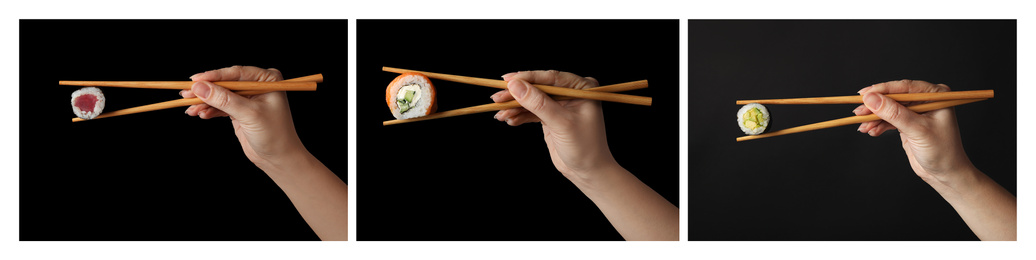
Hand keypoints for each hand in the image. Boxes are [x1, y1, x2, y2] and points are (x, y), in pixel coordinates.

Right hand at [182, 66, 304, 170]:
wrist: (279, 158)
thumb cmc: (274, 134)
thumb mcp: (249, 115)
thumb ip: (224, 100)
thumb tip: (200, 87)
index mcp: (267, 79)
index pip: (236, 73)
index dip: (214, 76)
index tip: (195, 79)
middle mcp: (257, 85)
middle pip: (225, 83)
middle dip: (206, 90)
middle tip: (186, 93)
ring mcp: (247, 97)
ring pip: (220, 95)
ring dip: (204, 102)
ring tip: (191, 109)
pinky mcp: (239, 110)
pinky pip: (220, 106)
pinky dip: (209, 110)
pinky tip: (200, 114)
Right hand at [492, 70, 617, 182]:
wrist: (588, 171)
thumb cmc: (584, 147)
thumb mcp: (561, 123)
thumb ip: (538, 104)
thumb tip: (516, 86)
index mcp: (581, 87)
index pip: (551, 78)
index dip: (527, 78)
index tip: (507, 80)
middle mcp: (570, 92)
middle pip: (538, 87)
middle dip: (517, 94)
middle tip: (496, 99)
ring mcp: (559, 104)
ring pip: (532, 100)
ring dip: (514, 107)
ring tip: (499, 115)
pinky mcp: (550, 116)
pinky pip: (531, 112)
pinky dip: (519, 116)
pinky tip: (509, 120)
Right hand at [852, 79, 974, 183]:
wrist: (946, 174)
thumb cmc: (942, 152)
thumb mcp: (917, 130)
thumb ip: (894, 113)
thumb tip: (871, 99)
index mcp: (936, 95)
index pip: (905, 87)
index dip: (883, 90)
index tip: (864, 94)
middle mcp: (925, 100)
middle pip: (893, 97)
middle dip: (875, 106)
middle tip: (858, 111)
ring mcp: (915, 111)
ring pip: (888, 109)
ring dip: (874, 118)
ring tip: (863, 126)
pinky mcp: (907, 123)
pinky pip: (888, 120)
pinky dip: (878, 125)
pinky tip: (871, 131)